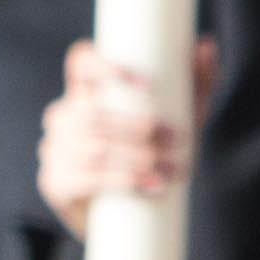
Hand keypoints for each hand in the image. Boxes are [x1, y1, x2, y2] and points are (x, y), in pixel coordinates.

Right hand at [34, 35, 219, 221]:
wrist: (123, 215)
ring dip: (137, 159)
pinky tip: (150, 185)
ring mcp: (54, 149)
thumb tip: (205, 44)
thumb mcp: (176, 118)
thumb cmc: (151, 152)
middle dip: (138, 128)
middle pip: (92, 113)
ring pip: (92, 148)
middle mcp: (63, 114)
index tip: (146, 88)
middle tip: (176, 139)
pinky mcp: (54, 183)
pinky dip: (123, 182)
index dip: (106, 67)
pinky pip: (83, 179)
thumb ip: (194, 83)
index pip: (81, 62)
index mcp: (86, 89)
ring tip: (171, 169)